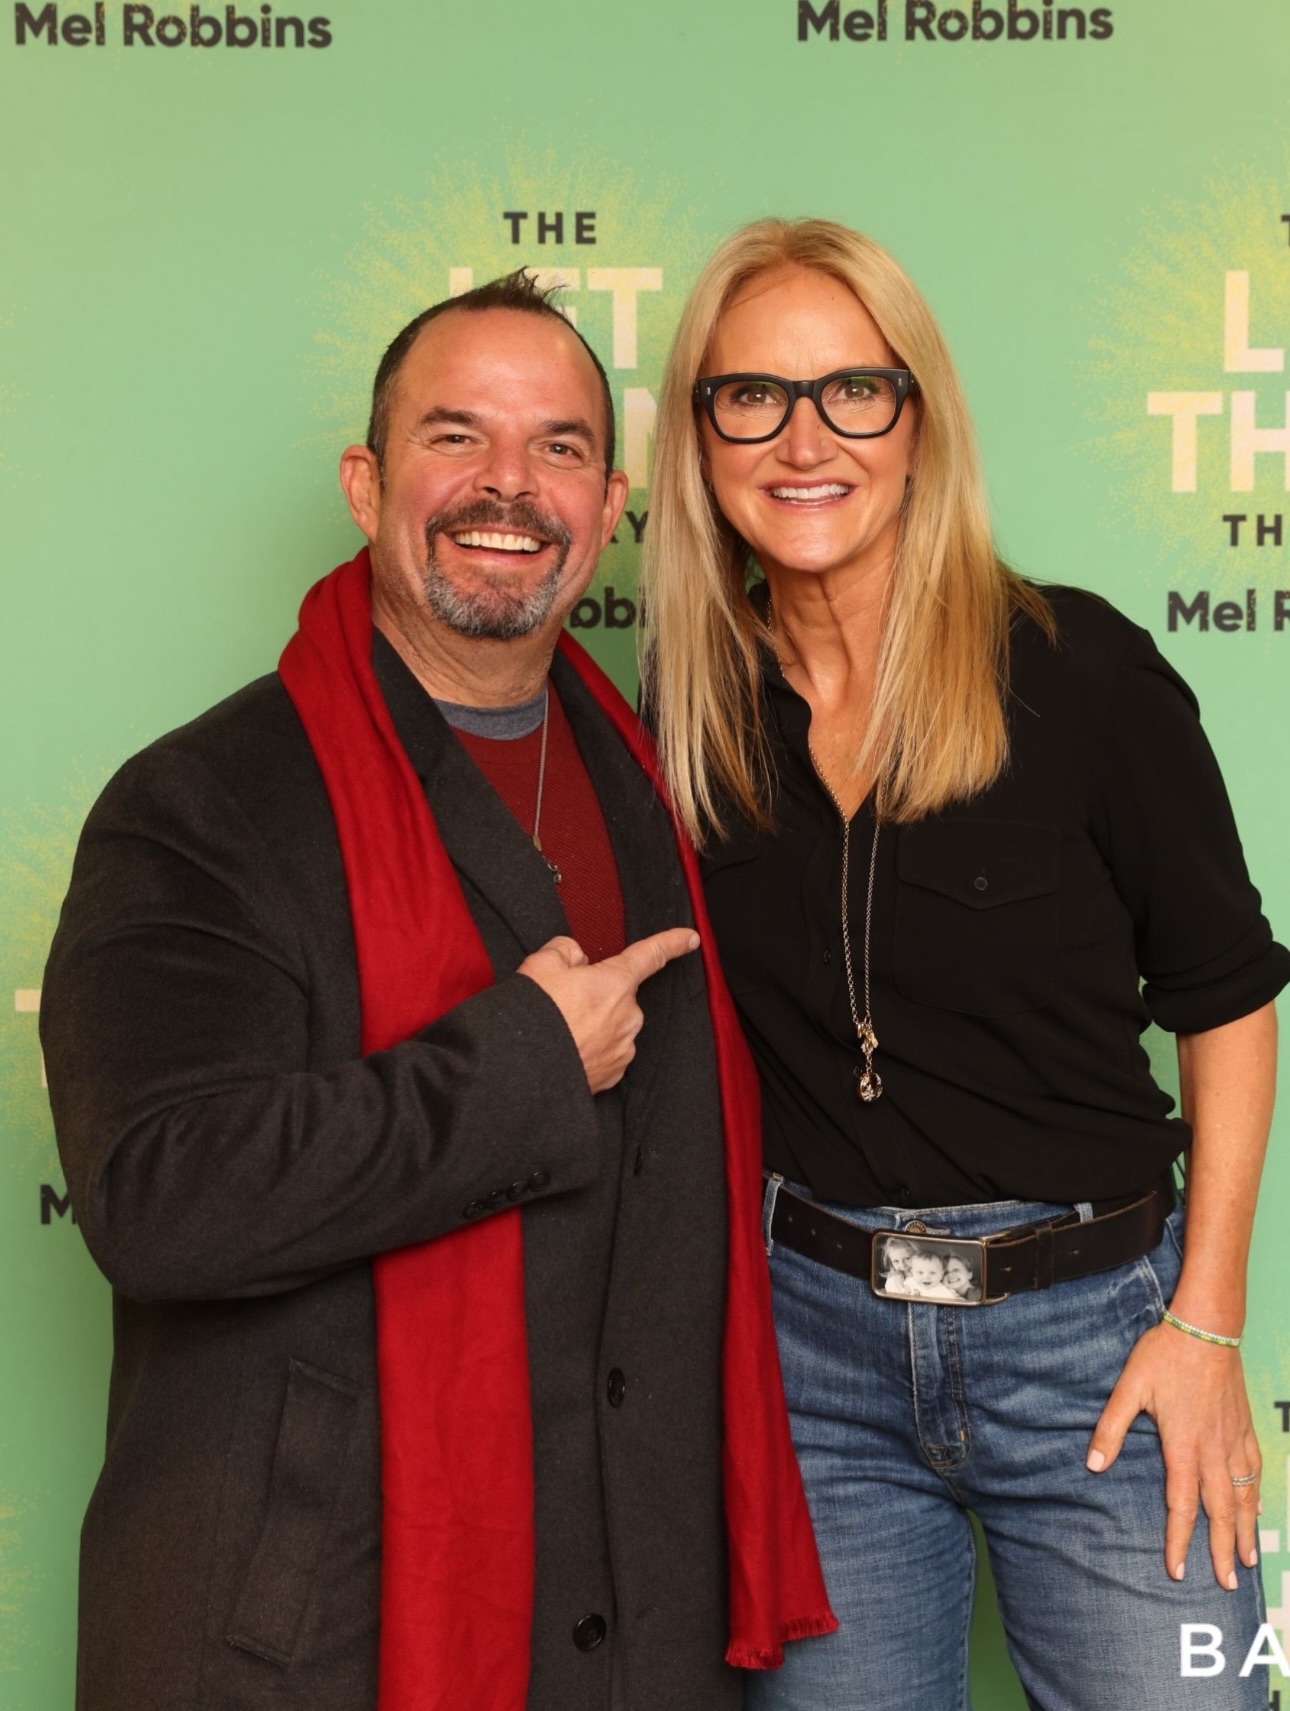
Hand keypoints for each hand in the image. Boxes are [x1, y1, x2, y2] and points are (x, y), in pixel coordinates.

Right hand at [518, 928, 700, 1093]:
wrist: (523, 1068)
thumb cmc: (535, 1015)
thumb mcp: (541, 963)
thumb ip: (566, 950)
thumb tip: (577, 961)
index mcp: (616, 983)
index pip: (651, 955)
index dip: (672, 943)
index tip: (691, 939)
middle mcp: (628, 1015)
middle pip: (618, 995)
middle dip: (596, 995)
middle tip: (562, 1002)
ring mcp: (623, 1047)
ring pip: (612, 1025)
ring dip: (592, 1024)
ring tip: (560, 1030)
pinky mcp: (613, 1074)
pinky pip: (606, 1052)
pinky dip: (590, 1049)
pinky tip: (567, 1049)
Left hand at [1086, 1320, 1260, 1588]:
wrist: (1207, 1327)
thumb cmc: (1164, 1355)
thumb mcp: (1129, 1388)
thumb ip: (1111, 1427)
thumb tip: (1092, 1464)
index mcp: (1183, 1445)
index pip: (1182, 1505)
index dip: (1180, 1541)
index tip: (1178, 1570)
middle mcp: (1213, 1450)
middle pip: (1220, 1510)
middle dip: (1221, 1549)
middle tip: (1228, 1584)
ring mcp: (1233, 1439)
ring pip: (1243, 1495)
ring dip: (1245, 1530)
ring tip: (1247, 1560)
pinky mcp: (1244, 1426)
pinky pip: (1254, 1469)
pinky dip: (1257, 1495)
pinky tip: (1257, 1507)